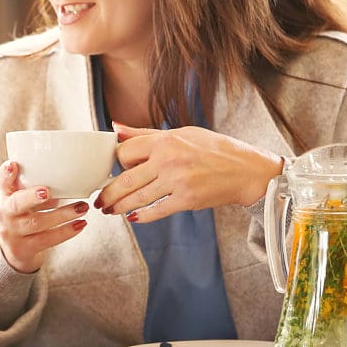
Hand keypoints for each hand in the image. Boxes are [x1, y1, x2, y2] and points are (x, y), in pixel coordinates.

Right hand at [0, 160, 89, 273]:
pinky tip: (80, 224)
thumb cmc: (25, 213)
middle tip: (46, 192)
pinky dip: (65, 231)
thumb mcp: (25, 197)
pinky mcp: (24, 248)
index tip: (13, 165)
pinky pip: (46, 239)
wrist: (15, 247)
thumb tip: (71, 172)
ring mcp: (14, 232)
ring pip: (37, 223)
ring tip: (82, 207)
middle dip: (31, 197)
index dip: (6, 173)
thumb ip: (38, 183)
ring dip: (62, 215)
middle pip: (17, 203)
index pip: (2, 181)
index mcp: (7, 195)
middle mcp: (6, 212)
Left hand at [95, 122, 283, 222]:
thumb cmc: (215, 149)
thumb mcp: (181, 133)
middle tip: (99, 200)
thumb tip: (115, 127)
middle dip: (108, 193)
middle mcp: (168, 160)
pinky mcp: (186, 200)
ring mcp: (177, 181)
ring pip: (137, 198)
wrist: (246, 170)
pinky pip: (156, 210)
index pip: (124, 152)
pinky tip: (133, 218)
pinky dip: (142, 216)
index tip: (113, 171)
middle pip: (125, 179)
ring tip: (109, 211)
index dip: (115, 163)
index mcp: (165, 141)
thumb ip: (145, 133)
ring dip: (119, 207)